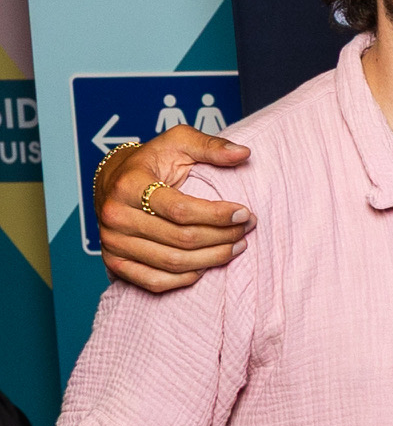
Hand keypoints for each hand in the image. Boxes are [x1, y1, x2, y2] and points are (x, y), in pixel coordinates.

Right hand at [95, 130, 252, 293]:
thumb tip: (244, 153)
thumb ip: (210, 146)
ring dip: (213, 258)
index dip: (218, 215)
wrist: (114, 182)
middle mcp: (115, 215)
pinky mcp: (115, 263)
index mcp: (129, 185)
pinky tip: (207, 265)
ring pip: (174, 262)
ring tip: (237, 245)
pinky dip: (187, 278)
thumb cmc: (151, 161)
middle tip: (246, 229)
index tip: (245, 213)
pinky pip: (157, 282)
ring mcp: (113, 242)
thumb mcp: (178, 143)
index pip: (181, 210)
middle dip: (222, 236)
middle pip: (182, 239)